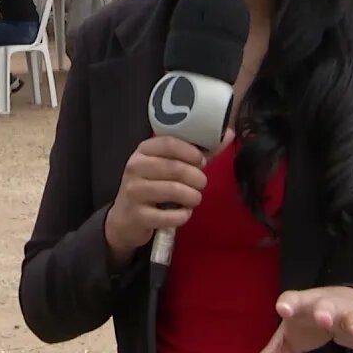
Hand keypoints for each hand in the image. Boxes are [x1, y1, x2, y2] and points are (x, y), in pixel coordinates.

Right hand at [104, 136, 208, 265]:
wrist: (125, 218)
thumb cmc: (152, 186)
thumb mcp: (166, 166)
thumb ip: (195, 152)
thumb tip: (227, 133)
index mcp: (143, 150)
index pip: (169, 142)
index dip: (191, 152)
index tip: (201, 162)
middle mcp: (135, 167)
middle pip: (175, 167)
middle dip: (196, 178)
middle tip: (201, 184)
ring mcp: (134, 192)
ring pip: (174, 190)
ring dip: (193, 197)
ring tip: (194, 199)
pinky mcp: (138, 215)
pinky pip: (169, 216)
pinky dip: (183, 216)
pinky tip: (183, 213)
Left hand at [248, 287, 352, 352]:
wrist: (346, 301)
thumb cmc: (309, 320)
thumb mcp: (289, 336)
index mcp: (303, 305)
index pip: (293, 300)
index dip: (289, 303)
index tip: (282, 309)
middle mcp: (327, 307)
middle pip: (325, 307)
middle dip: (325, 313)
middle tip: (323, 320)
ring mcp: (349, 316)